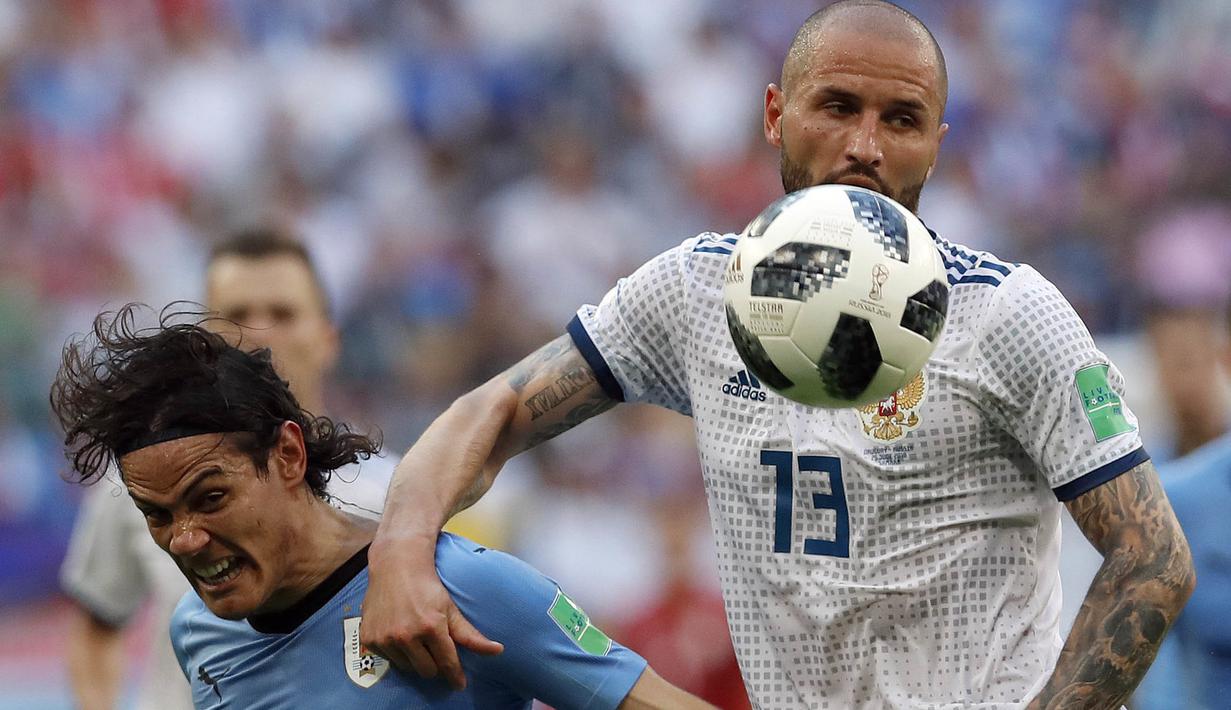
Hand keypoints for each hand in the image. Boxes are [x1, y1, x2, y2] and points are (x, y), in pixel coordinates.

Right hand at [360, 535, 502, 688]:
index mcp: (430, 627)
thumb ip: (470, 635)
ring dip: (414, 658)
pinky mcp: (369, 639)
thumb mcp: (450, 608)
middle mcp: (406, 635)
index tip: (459, 684)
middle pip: (427, 671)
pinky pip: (388, 660)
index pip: (447, 663)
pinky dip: (396, 652)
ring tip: (415, 637)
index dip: (455, 676)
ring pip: (407, 668)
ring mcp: (386, 638)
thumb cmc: (427, 586)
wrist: (396, 565)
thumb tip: (498, 651)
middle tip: (434, 648)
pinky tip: (398, 633)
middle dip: (434, 664)